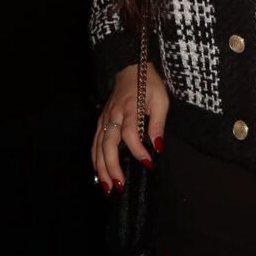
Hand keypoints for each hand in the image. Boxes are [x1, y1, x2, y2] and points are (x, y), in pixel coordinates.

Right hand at [91, 63, 169, 194]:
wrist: (130, 68)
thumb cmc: (148, 84)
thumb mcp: (161, 100)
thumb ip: (158, 124)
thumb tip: (157, 147)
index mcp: (130, 108)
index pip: (130, 133)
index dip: (138, 150)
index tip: (148, 163)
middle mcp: (114, 115)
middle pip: (108, 144)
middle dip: (112, 167)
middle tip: (119, 186)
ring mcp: (104, 119)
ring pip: (98, 147)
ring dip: (101, 168)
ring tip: (108, 187)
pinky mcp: (100, 122)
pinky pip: (95, 144)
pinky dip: (95, 160)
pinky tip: (99, 174)